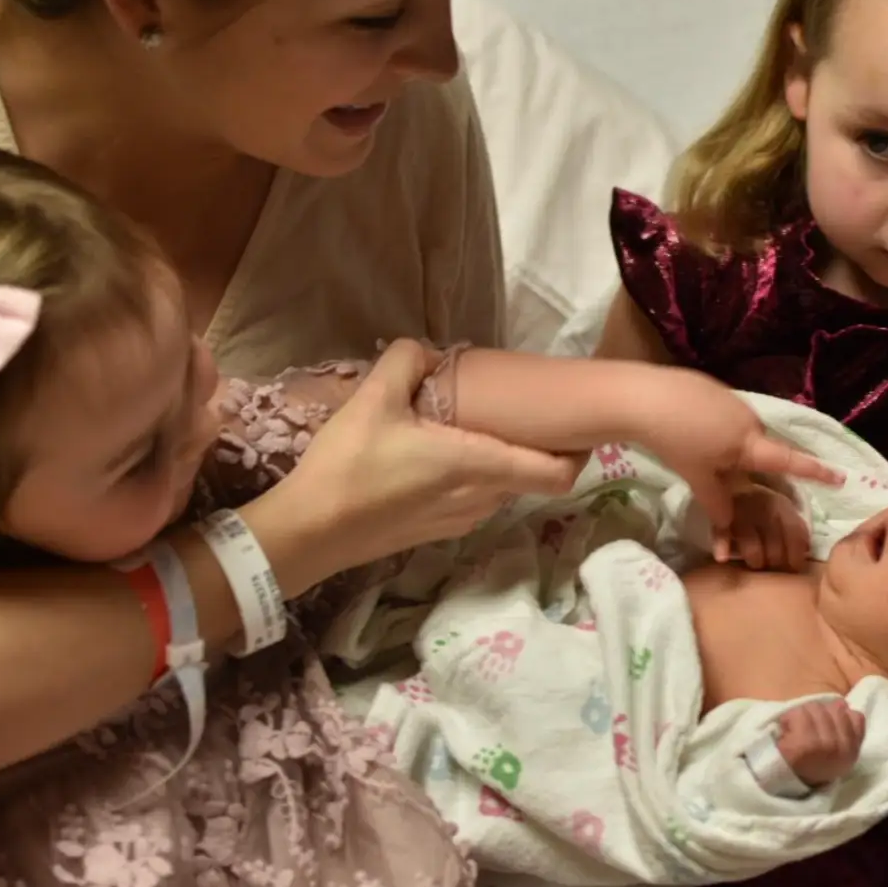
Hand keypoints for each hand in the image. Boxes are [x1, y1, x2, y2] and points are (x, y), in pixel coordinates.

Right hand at [277, 340, 580, 578]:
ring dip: (503, 462)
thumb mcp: (373, 398)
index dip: (578, 451)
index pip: (557, 473)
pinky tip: (446, 457)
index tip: (574, 425)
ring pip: (504, 489)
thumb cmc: (349, 465)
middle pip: (533, 477)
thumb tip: (431, 353)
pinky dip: (478, 479)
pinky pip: (478, 500)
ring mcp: (462, 521)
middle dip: (537, 447)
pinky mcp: (439, 533)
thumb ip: (408, 361)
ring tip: (481, 429)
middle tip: (522, 412)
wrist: (309, 533)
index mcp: (478, 465)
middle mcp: (481, 499)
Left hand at [632, 370, 841, 529]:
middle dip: (752, 462)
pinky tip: (689, 431)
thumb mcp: (698, 477)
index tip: (840, 476)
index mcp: (750, 441)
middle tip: (731, 472)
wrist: (643, 396)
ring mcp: (730, 399)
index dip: (815, 471)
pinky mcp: (711, 388)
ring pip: (740, 430)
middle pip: (760, 447)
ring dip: (729, 445)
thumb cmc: (676, 440)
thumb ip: (718, 504)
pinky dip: (715, 428)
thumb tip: (729, 532)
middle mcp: (749, 418)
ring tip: (698, 450)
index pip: (789, 461)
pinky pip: (724, 415)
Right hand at [715, 484, 810, 571]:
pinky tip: (722, 557)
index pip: (793, 527)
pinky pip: (719, 531)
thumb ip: (795, 529)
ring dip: (754, 556)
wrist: (727, 482)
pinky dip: (721, 544)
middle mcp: (760, 502)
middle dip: (776, 557)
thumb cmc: (762, 510)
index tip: (796, 567)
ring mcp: (738, 509)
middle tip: (775, 567)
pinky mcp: (717, 517)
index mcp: (779, 502)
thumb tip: (807, 549)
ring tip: (756, 565)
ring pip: (748, 537)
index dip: (796, 550)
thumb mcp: (782, 513)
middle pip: (772, 536)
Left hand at [774, 699, 865, 786]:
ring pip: (816, 708)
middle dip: (818, 713)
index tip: (823, 724)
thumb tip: (842, 704)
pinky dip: (788, 718)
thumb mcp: (835, 753)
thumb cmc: (809, 765)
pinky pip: (799, 713)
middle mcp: (843, 749)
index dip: (838, 715)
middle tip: (804, 727)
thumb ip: (845, 729)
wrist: (784, 784)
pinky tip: (785, 729)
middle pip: (834, 709)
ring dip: (802, 714)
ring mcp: (825, 746)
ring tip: (795, 729)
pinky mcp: (805, 744)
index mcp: (852, 751)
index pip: (856, 717)